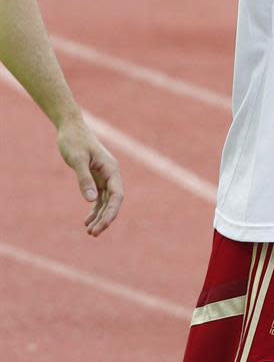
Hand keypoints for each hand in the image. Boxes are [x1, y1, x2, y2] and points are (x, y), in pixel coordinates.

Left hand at [57, 118, 123, 235]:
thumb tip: (91, 200)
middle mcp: (111, 175)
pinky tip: (87, 220)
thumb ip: (84, 179)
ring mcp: (104, 177)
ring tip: (89, 232)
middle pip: (112, 202)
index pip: (117, 196)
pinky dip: (94, 209)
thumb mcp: (77, 159)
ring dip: (99, 217)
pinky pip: (98, 197)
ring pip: (106, 202)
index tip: (101, 226)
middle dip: (104, 219)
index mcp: (111, 169)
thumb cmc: (74, 140)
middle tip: (92, 234)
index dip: (111, 213)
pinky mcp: (96, 177)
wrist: (70, 127)